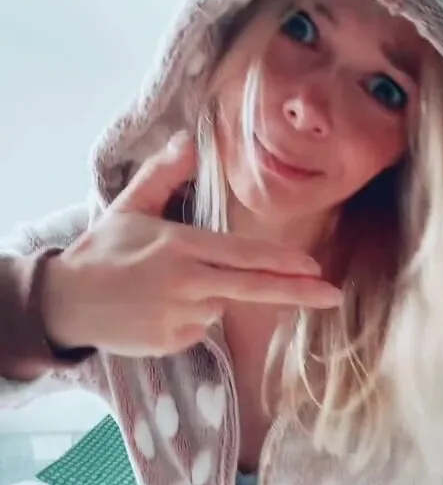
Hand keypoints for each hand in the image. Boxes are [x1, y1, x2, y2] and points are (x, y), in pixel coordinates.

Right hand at [42, 134, 342, 356]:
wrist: (67, 303)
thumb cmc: (102, 251)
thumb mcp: (129, 206)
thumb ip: (163, 175)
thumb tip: (188, 141)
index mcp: (178, 247)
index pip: (241, 255)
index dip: (280, 262)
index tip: (314, 267)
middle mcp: (184, 284)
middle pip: (251, 289)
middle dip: (297, 293)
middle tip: (332, 296)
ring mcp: (178, 317)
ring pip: (218, 307)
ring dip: (208, 296)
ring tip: (163, 287)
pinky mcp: (171, 343)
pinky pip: (199, 330)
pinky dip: (189, 319)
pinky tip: (158, 309)